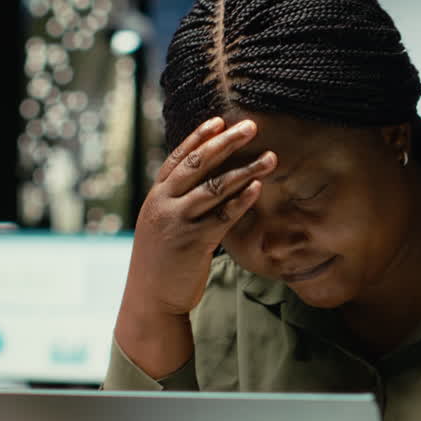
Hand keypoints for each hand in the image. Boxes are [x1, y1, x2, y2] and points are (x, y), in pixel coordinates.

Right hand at [114, 117, 275, 376]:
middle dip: (227, 142)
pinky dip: (241, 200)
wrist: (149, 300)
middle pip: (199, 163)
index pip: (179, 158)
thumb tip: (204, 185)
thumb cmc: (160, 264)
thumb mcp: (160, 226)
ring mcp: (177, 221)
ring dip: (245, 169)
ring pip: (215, 187)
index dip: (200, 137)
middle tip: (251, 127)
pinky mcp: (193, 242)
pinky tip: (257, 188)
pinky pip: (222, 216)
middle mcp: (164, 203)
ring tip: (270, 158)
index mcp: (156, 196)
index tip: (220, 120)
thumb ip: (177, 204)